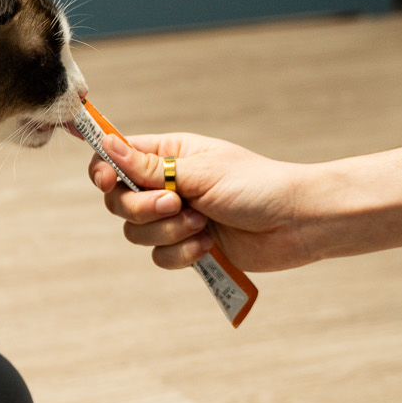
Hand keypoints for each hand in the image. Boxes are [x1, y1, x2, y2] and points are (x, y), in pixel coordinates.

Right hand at [87, 132, 319, 271]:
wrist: (297, 222)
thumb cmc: (257, 186)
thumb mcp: (200, 172)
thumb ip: (150, 167)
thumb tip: (106, 145)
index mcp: (168, 155)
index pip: (116, 158)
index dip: (104, 170)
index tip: (108, 181)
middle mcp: (166, 185)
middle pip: (118, 200)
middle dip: (142, 208)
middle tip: (175, 204)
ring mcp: (176, 218)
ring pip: (136, 232)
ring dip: (168, 232)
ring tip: (202, 224)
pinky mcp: (188, 246)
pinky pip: (160, 256)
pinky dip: (182, 253)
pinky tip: (208, 245)